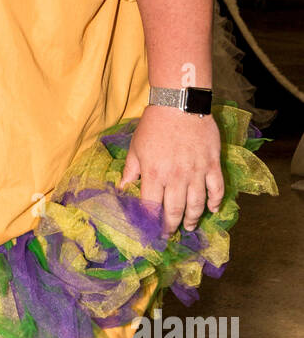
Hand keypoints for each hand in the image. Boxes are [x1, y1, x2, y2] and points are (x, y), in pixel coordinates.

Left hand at [120, 105, 223, 234]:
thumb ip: (129, 171)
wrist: (179, 104)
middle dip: (170, 226)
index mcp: (154, 174)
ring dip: (192, 219)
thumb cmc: (154, 125)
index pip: (151, 207)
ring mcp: (196, 172)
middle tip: (169, 233)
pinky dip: (215, 202)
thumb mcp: (136, 148)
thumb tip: (121, 189)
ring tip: (189, 227)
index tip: (150, 231)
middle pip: (174, 210)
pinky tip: (212, 210)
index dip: (151, 222)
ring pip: (196, 204)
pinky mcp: (212, 164)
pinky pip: (216, 188)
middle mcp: (176, 177)